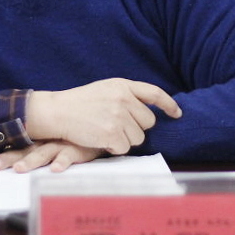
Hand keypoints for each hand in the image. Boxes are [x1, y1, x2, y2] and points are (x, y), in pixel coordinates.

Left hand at [0, 141, 105, 172]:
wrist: (105, 125)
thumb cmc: (82, 137)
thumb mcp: (63, 142)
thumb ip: (48, 150)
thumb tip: (26, 165)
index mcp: (44, 141)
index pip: (21, 148)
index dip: (6, 154)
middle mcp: (50, 142)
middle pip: (26, 151)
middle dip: (10, 159)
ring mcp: (64, 144)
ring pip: (44, 153)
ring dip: (32, 161)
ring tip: (20, 170)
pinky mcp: (80, 148)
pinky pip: (70, 155)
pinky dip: (62, 161)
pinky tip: (56, 169)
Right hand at [25, 78, 181, 154]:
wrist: (58, 112)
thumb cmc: (80, 102)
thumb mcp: (105, 89)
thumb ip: (127, 95)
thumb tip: (150, 112)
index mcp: (122, 86)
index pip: (154, 93)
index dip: (168, 104)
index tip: (177, 114)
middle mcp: (123, 99)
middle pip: (148, 122)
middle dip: (137, 127)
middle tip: (117, 126)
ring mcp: (118, 117)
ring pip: (139, 138)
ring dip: (125, 139)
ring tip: (105, 131)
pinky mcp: (112, 134)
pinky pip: (125, 148)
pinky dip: (114, 148)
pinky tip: (100, 139)